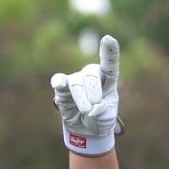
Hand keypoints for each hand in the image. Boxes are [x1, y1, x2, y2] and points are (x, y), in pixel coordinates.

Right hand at [51, 35, 121, 155]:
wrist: (87, 129)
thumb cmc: (100, 118)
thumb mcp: (107, 118)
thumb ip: (102, 112)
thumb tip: (91, 107)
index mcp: (107, 80)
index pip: (110, 64)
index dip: (110, 52)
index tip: (109, 38)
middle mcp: (91, 76)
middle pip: (91, 73)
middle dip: (94, 92)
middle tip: (95, 108)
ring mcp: (76, 80)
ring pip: (77, 83)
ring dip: (82, 99)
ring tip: (87, 111)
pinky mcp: (62, 88)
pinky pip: (59, 81)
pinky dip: (58, 82)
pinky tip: (59, 83)